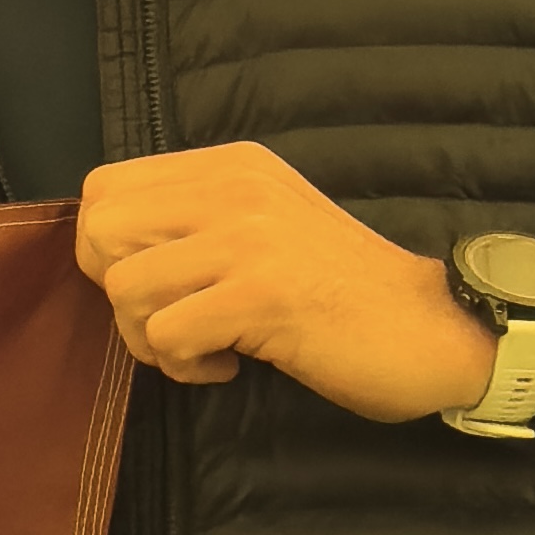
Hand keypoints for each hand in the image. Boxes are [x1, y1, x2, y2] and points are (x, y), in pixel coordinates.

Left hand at [68, 143, 493, 420]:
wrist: (434, 329)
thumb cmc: (342, 292)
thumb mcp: (266, 227)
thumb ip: (196, 220)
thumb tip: (106, 247)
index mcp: (231, 167)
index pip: (106, 187)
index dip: (109, 247)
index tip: (158, 283)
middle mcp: (235, 189)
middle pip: (100, 230)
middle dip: (117, 292)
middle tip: (170, 319)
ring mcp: (249, 239)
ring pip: (125, 287)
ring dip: (151, 338)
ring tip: (205, 347)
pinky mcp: (261, 295)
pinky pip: (166, 334)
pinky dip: (186, 366)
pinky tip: (230, 364)